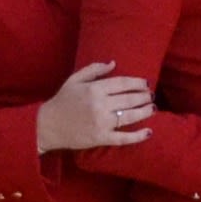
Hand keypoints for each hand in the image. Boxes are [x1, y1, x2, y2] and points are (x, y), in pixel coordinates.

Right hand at [35, 62, 151, 153]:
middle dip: (144, 96)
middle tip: (151, 95)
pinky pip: (123, 138)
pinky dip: (137, 136)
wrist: (48, 126)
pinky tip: (149, 132)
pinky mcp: (101, 138)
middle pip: (129, 99)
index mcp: (94, 89)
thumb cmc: (62, 101)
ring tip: (153, 108)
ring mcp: (101, 123)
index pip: (122, 83)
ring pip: (130, 116)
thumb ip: (94, 69)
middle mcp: (100, 105)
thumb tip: (113, 63)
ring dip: (145, 111)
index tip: (146, 83)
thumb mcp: (75, 79)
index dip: (137, 83)